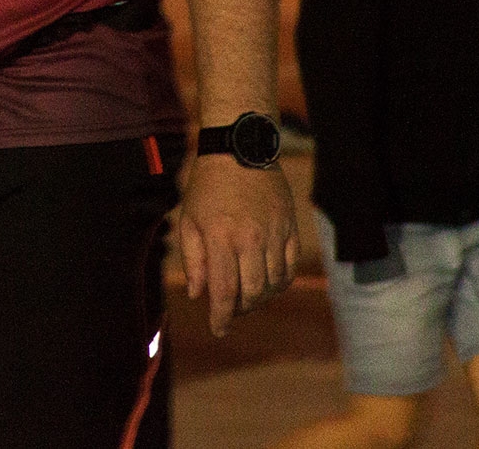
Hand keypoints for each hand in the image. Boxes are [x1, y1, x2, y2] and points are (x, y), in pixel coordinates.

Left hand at [175, 154, 297, 335]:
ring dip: (260, 298)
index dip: (221, 317)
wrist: (239, 148)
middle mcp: (250, 239)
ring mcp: (273, 233)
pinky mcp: (289, 227)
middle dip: (240, 309)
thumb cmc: (208, 186)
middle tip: (230, 311)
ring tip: (246, 296)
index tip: (218, 329)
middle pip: (252, 293)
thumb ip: (193, 259)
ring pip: (273, 283)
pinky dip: (279, 282)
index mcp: (220, 238)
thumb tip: (198, 295)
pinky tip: (267, 282)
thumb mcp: (189, 219)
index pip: (224, 291)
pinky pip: (289, 267)